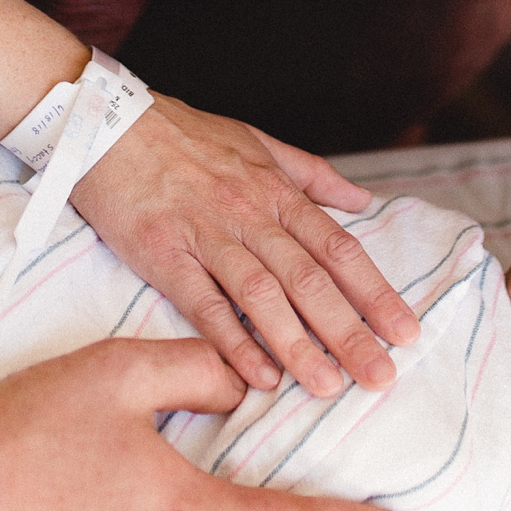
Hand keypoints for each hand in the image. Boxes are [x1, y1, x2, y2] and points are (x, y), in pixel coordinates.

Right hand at [70, 94, 419, 397]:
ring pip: (262, 296)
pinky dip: (231, 341)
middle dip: (350, 331)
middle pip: (310, 280)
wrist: (105, 122)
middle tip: (381, 377)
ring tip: (327, 387)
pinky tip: (257, 377)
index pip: (339, 249)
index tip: (405, 332)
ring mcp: (206, 236)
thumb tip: (362, 198)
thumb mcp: (258, 143)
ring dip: (298, 346)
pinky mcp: (163, 255)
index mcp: (277, 192)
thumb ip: (313, 176)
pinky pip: (203, 304)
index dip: (375, 292)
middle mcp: (249, 215)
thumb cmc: (184, 135)